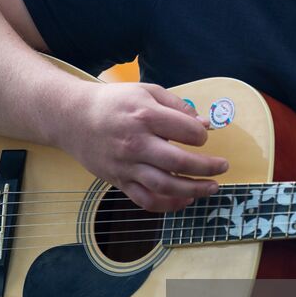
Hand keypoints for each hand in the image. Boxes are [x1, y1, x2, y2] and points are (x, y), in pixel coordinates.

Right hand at [55, 80, 227, 211]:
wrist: (72, 118)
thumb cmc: (113, 102)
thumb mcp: (146, 91)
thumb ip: (177, 106)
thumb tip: (205, 124)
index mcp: (144, 116)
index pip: (187, 131)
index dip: (202, 135)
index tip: (203, 136)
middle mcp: (136, 143)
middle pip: (179, 163)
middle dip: (207, 167)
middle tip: (223, 167)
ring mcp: (126, 165)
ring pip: (165, 186)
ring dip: (193, 190)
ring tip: (211, 188)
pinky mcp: (118, 180)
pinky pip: (146, 200)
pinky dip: (167, 205)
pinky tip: (184, 200)